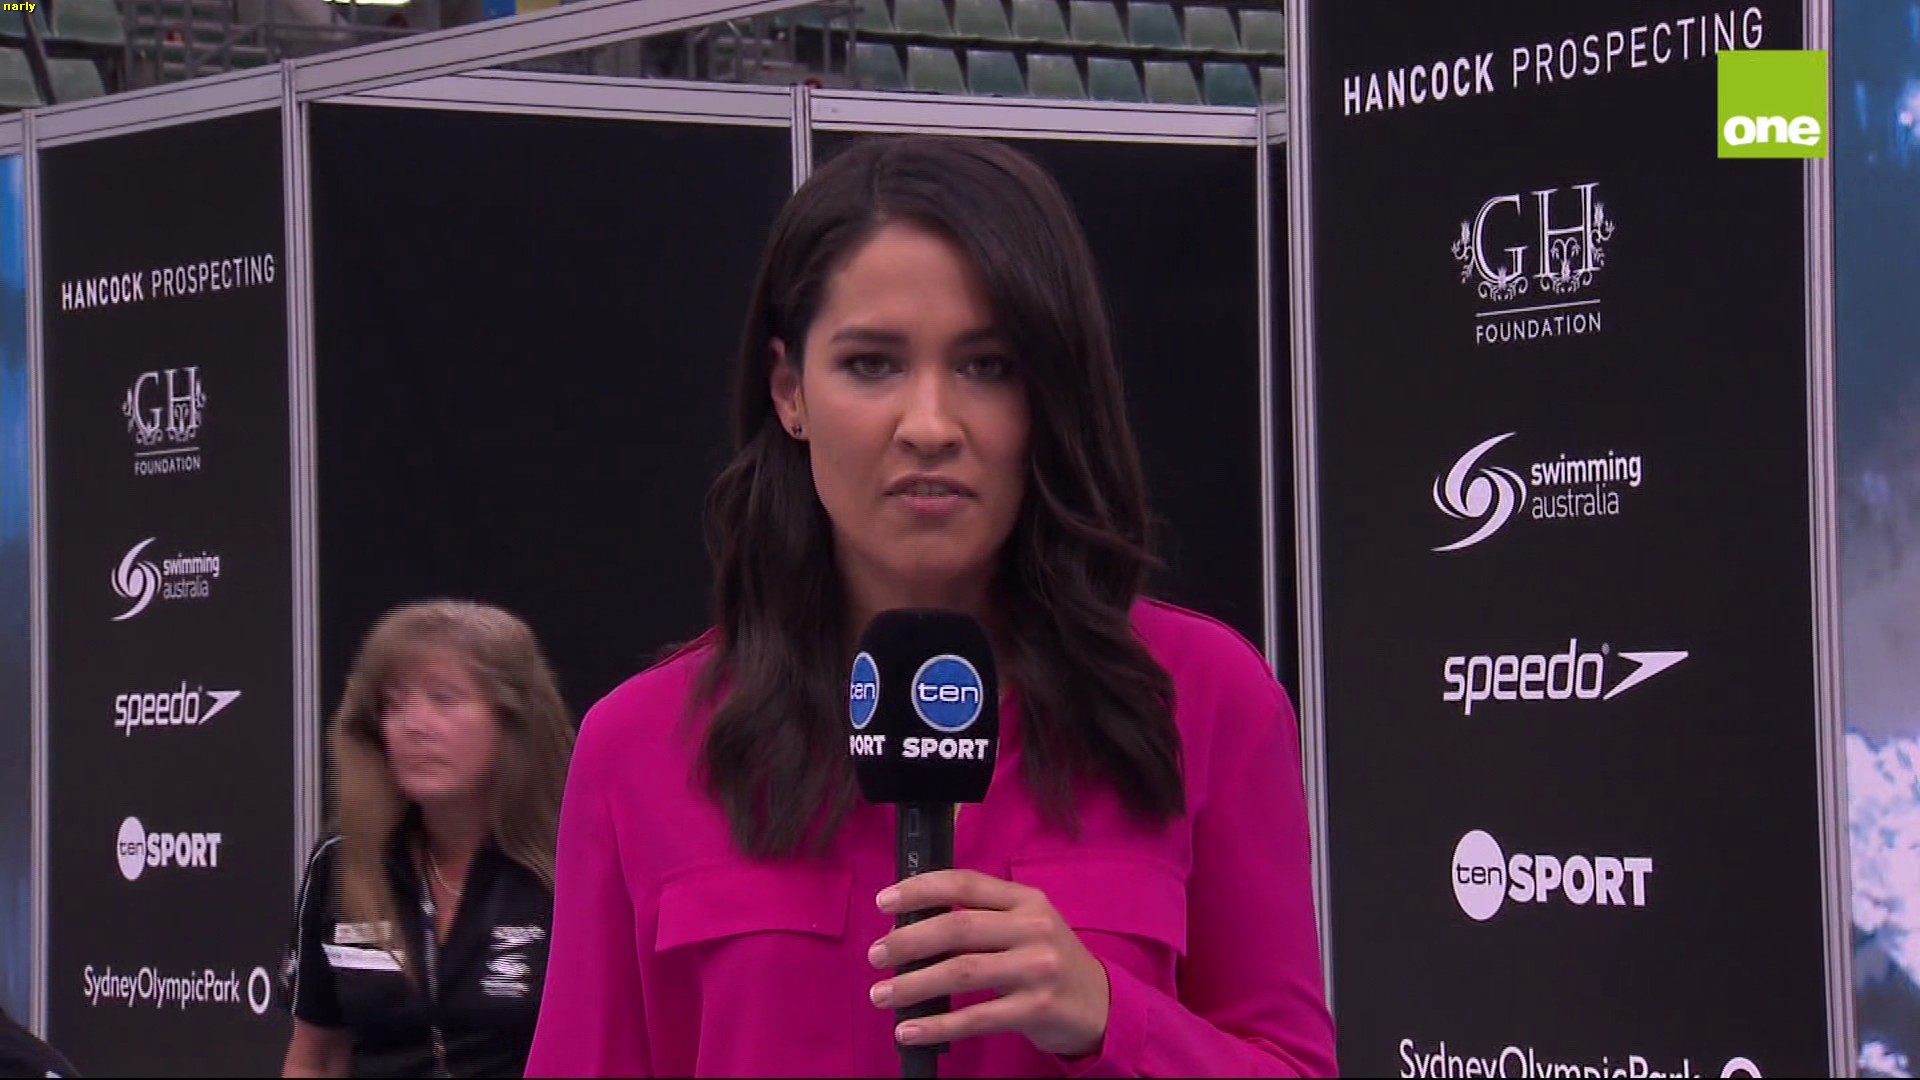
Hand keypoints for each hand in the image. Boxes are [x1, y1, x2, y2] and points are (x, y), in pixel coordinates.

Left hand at [867, 869, 1110, 1057]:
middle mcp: (1033, 928)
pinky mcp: (1036, 1009)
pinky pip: (976, 1018)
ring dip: (913, 985)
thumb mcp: (1025, 925)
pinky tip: (909, 1030)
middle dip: (907, 941)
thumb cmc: (1047, 960)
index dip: (920, 889)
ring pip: (960, 972)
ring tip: (881, 994)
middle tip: (876, 955)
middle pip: (957, 927)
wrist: (1099, 1004)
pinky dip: (936, 1025)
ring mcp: (1037, 969)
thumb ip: (980, 917)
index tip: (884, 901)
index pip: (964, 883)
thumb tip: (910, 924)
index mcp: (1025, 899)